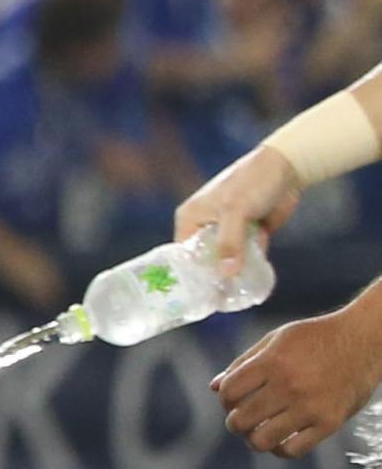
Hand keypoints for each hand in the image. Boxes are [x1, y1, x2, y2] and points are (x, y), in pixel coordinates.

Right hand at [179, 144, 301, 288]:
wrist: (286, 169)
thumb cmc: (251, 182)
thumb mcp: (236, 211)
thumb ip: (229, 242)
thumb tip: (226, 274)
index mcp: (190, 219)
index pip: (182, 254)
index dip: (189, 275)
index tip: (199, 296)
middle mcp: (204, 227)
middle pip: (204, 260)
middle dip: (214, 278)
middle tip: (221, 300)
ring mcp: (227, 232)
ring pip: (227, 261)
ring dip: (236, 273)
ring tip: (240, 296)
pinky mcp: (248, 235)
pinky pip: (246, 257)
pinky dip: (252, 265)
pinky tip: (256, 278)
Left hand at [216, 308, 381, 458]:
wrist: (366, 340)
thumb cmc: (316, 337)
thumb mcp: (277, 339)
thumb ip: (244, 363)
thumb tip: (214, 387)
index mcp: (273, 362)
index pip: (228, 392)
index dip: (224, 398)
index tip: (232, 399)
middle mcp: (290, 386)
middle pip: (241, 419)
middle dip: (234, 422)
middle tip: (242, 418)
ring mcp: (311, 406)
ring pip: (262, 440)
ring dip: (253, 439)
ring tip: (257, 432)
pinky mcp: (330, 422)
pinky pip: (293, 450)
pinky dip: (280, 450)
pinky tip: (279, 440)